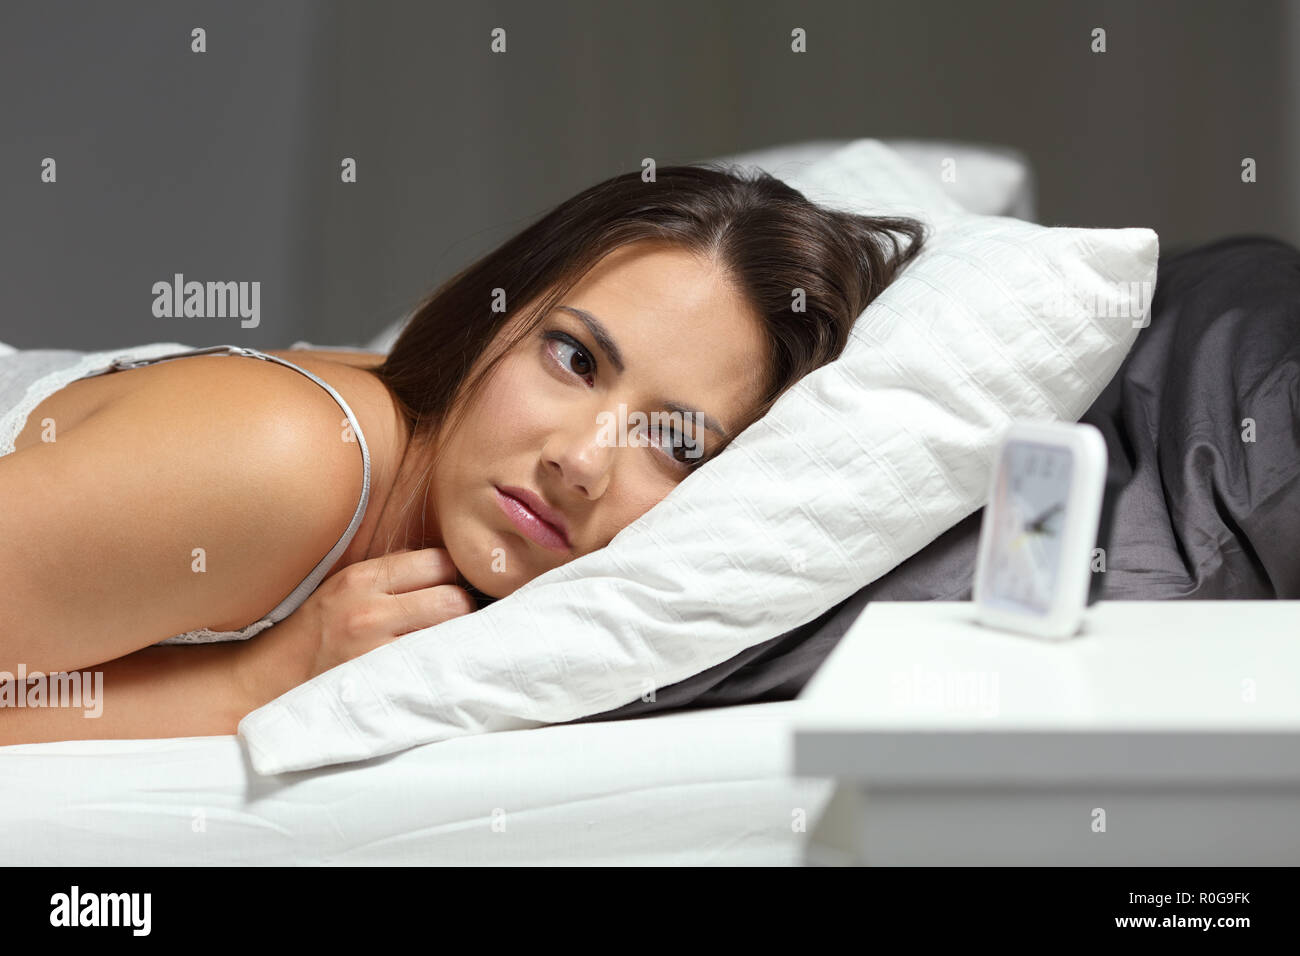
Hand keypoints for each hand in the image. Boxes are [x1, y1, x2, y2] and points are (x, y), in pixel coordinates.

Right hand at [304, 547, 475, 679]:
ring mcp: (373, 651)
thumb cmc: (315, 632)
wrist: (267, 679)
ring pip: (449, 635)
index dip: (452, 575)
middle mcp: (368, 611)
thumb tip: (443, 564)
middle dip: (462, 609)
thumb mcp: (343, 587)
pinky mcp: (378, 683)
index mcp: (362, 578)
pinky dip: (442, 667)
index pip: (439, 562)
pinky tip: (436, 668)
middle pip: (453, 599)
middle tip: (456, 622)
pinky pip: (432, 668)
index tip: (450, 588)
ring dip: (457, 640)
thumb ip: (391, 572)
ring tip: (448, 645)